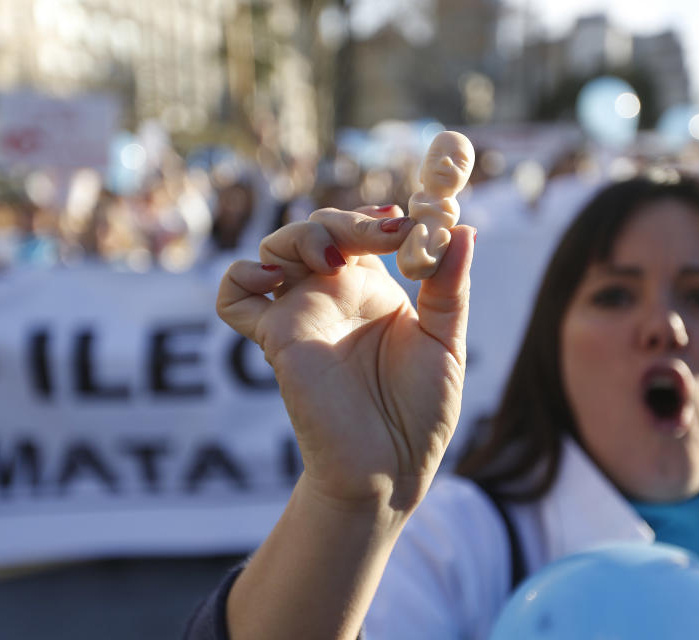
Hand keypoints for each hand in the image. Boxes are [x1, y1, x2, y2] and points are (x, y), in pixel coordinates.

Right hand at [217, 206, 474, 513]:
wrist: (390, 468)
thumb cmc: (421, 413)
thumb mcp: (446, 343)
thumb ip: (450, 288)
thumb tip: (464, 230)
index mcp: (373, 290)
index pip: (362, 230)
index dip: (376, 217)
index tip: (403, 221)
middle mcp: (333, 295)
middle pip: (320, 227)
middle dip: (349, 220)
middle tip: (385, 233)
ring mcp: (301, 312)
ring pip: (276, 247)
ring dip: (302, 234)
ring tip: (333, 258)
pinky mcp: (276, 338)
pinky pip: (233, 298)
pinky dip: (240, 276)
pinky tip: (273, 278)